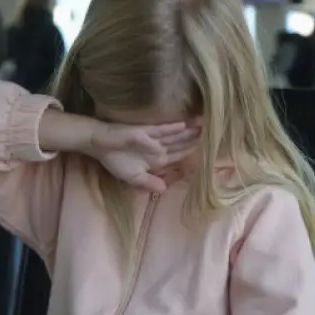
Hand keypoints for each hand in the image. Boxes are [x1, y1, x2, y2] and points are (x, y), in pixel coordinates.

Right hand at [86, 120, 200, 192]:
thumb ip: (149, 183)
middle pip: (181, 143)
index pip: (180, 155)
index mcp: (158, 159)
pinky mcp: (144, 131)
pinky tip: (183, 125)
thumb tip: (164, 190)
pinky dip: (170, 128)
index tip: (208, 149)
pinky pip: (159, 130)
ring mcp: (153, 139)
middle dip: (196, 139)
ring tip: (204, 125)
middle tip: (214, 132)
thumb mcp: (133, 177)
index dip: (192, 152)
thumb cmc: (116, 160)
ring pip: (174, 135)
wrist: (99, 146)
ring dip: (188, 131)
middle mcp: (159, 148)